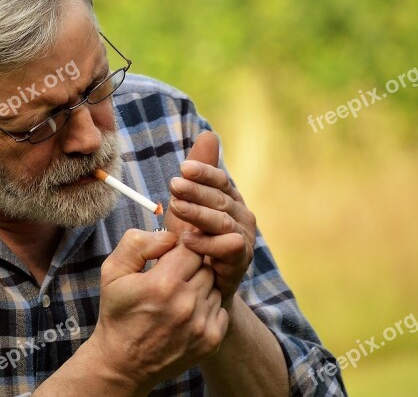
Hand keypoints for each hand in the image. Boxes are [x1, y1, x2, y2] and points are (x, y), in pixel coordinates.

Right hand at [89, 229, 228, 392]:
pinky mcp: (211, 341)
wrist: (123, 363)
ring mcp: (201, 324)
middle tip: (171, 280)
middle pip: (205, 267)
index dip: (180, 250)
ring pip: (214, 288)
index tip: (168, 260)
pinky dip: (207, 309)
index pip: (191, 248)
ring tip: (177, 299)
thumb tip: (169, 235)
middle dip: (190, 269)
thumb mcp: (112, 271)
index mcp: (163, 283)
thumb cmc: (118, 313)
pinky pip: (220, 310)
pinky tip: (186, 316)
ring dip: (199, 289)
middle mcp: (186, 303)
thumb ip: (137, 243)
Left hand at [164, 132, 255, 304]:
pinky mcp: (241, 260)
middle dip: (196, 191)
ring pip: (222, 221)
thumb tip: (209, 134)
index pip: (220, 179)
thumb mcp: (191, 203)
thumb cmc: (196, 237)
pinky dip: (207, 243)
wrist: (204, 283)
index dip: (203, 172)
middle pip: (220, 198)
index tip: (183, 168)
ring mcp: (243, 238)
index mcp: (230, 197)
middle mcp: (241, 215)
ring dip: (199, 214)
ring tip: (176, 208)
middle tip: (174, 185)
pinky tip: (187, 240)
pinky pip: (227, 248)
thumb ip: (198, 174)